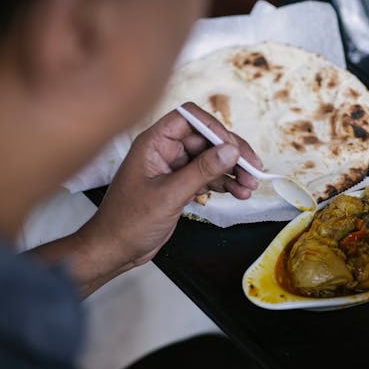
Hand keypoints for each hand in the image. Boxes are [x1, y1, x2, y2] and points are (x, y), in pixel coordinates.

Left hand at [74, 103, 260, 292]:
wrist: (114, 250)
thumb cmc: (128, 221)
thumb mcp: (169, 195)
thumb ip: (202, 171)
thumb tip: (231, 151)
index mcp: (154, 142)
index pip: (189, 118)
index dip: (215, 128)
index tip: (235, 148)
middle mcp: (165, 150)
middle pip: (206, 139)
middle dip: (232, 154)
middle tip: (254, 169)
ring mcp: (173, 167)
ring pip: (211, 159)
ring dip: (232, 171)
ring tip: (250, 186)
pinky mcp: (180, 184)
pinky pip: (208, 176)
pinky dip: (224, 183)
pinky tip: (239, 192)